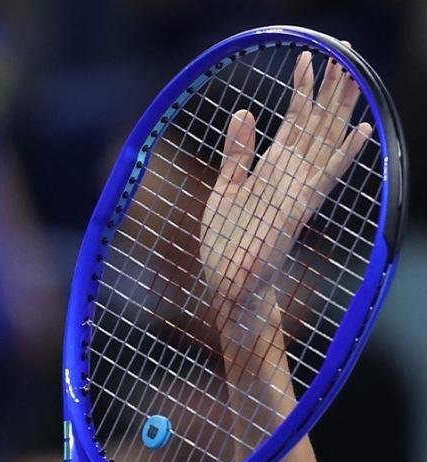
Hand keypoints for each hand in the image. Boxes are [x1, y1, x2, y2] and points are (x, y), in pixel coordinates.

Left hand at [200, 50, 370, 359]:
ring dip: (340, 110)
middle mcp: (290, 177)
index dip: (300, 90)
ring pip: (325, 142)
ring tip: (354, 75)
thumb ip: (237, 155)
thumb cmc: (225, 244)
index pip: (292, 122)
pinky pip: (325, 178)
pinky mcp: (298, 210)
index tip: (305, 58)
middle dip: (328, 90)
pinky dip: (343, 155)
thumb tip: (243, 112)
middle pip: (315, 125)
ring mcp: (297, 192)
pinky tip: (361, 131)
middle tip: (341, 52)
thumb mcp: (224, 192)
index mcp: (272, 170)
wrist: (229, 284)